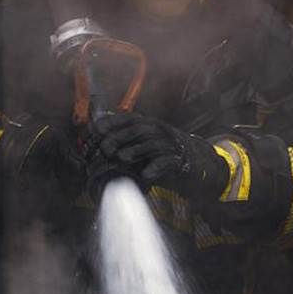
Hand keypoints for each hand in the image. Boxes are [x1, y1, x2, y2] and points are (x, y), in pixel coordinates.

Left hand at [89, 112, 227, 200]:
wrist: (196, 164)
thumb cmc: (163, 155)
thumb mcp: (144, 146)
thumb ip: (126, 144)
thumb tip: (98, 146)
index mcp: (149, 125)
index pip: (129, 118)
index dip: (113, 122)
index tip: (96, 129)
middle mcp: (160, 132)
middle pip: (138, 129)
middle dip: (120, 137)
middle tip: (105, 148)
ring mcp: (171, 146)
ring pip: (152, 143)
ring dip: (135, 150)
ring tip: (121, 158)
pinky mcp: (180, 162)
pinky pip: (167, 162)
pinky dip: (156, 167)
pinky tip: (145, 174)